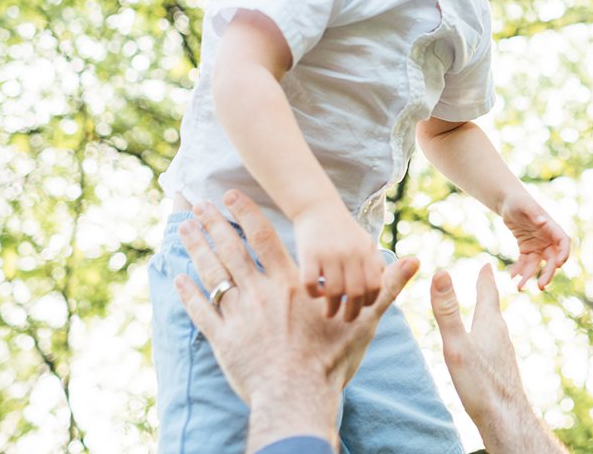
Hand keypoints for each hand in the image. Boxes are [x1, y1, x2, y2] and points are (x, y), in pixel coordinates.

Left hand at [173, 192, 419, 449]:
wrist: (298, 398)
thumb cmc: (330, 362)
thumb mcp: (365, 321)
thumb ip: (387, 288)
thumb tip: (416, 261)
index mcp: (289, 285)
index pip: (263, 239)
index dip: (245, 214)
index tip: (228, 194)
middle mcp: (260, 294)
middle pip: (230, 250)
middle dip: (212, 225)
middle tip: (194, 205)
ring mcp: (238, 316)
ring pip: (211, 274)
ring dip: (195, 249)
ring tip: (182, 228)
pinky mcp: (222, 341)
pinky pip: (200, 310)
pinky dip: (187, 292)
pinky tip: (176, 277)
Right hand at [293, 197, 384, 319]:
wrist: (318, 206)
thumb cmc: (343, 229)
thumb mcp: (364, 241)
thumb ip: (373, 263)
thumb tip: (382, 286)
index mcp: (366, 251)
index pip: (376, 284)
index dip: (370, 300)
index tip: (362, 307)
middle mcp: (351, 253)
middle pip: (357, 291)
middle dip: (352, 311)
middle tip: (346, 319)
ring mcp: (330, 254)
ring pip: (335, 291)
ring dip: (332, 308)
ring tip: (329, 313)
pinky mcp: (309, 255)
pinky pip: (312, 284)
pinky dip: (313, 294)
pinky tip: (315, 295)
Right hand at [431, 264, 567, 453]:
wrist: (506, 418)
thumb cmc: (480, 383)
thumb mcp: (457, 344)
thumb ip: (447, 311)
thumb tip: (440, 273)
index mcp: (490, 324)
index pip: (487, 294)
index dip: (484, 278)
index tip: (486, 264)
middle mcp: (500, 335)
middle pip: (492, 308)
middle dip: (486, 294)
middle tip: (485, 280)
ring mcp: (503, 353)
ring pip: (495, 327)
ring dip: (488, 314)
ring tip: (484, 310)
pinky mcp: (502, 369)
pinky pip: (494, 344)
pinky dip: (487, 335)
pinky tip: (485, 349)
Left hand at [499, 192, 570, 290]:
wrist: (508, 203)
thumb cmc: (518, 201)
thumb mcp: (524, 205)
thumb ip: (534, 213)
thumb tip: (543, 221)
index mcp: (551, 227)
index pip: (563, 242)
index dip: (564, 253)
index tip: (559, 264)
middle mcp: (547, 239)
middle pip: (552, 259)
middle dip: (548, 273)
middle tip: (541, 286)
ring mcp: (537, 246)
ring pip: (537, 265)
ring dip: (530, 276)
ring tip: (520, 287)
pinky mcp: (527, 249)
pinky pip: (525, 263)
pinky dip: (519, 270)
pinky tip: (512, 276)